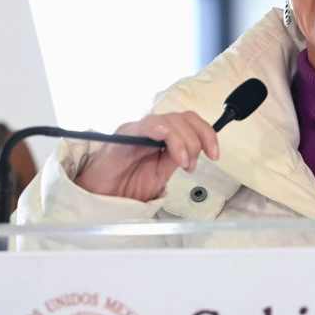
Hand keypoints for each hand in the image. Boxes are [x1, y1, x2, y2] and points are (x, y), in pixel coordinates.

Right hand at [74, 112, 218, 201]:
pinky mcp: (124, 135)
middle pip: (183, 118)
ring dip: (183, 141)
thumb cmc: (125, 185)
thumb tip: (197, 153)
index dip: (207, 134)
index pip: (190, 122)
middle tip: (191, 164)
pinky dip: (161, 129)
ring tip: (182, 163)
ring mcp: (138, 130)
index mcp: (162, 135)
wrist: (100, 196)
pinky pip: (145, 125)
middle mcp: (152, 128)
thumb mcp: (161, 174)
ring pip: (169, 120)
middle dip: (197, 140)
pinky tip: (168, 140)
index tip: (215, 154)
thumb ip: (176, 159)